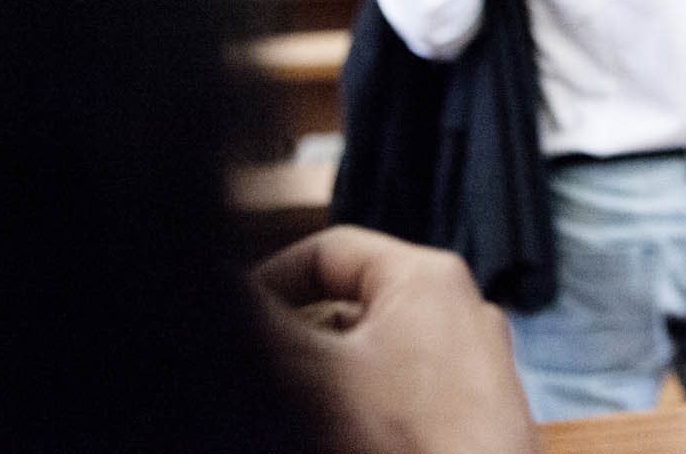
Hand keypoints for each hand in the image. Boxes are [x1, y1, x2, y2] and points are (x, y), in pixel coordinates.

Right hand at [253, 226, 538, 453]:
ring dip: (323, 377)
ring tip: (295, 411)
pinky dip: (358, 407)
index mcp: (427, 277)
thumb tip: (217, 287)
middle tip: (262, 372)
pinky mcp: (467, 411)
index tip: (232, 318)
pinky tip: (331, 432)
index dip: (269, 280)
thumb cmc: (410, 440)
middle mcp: (459, 310)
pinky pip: (397, 391)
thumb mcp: (313, 373)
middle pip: (348, 304)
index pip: (329, 250)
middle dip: (297, 337)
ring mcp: (468, 364)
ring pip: (370, 354)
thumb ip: (260, 323)